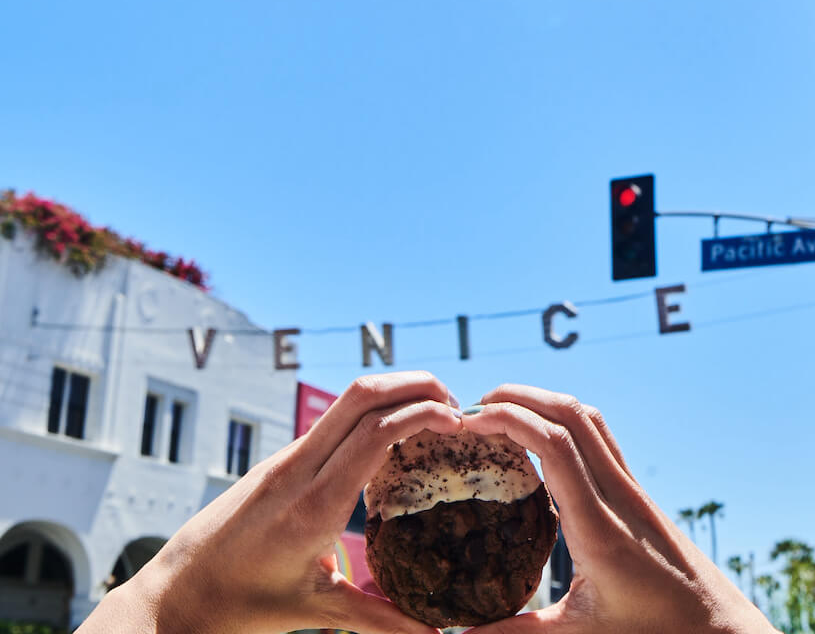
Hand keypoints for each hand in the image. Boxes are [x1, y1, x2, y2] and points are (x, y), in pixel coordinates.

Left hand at [78, 371, 461, 633]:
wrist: (176, 592)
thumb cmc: (241, 606)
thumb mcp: (315, 612)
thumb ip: (379, 619)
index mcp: (314, 503)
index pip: (374, 432)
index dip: (421, 414)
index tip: (457, 420)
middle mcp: (300, 467)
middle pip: (363, 395)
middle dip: (415, 384)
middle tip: (454, 402)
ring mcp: (288, 457)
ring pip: (347, 400)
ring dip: (394, 391)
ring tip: (433, 410)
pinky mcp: (282, 459)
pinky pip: (334, 420)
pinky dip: (372, 410)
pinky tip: (392, 435)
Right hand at [463, 385, 775, 633]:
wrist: (721, 631)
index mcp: (599, 527)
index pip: (554, 444)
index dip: (509, 419)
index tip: (469, 421)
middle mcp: (618, 495)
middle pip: (570, 413)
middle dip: (519, 395)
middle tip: (475, 406)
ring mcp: (631, 488)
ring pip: (588, 417)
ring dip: (543, 399)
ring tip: (502, 409)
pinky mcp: (637, 492)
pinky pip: (599, 436)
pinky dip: (564, 419)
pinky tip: (542, 436)